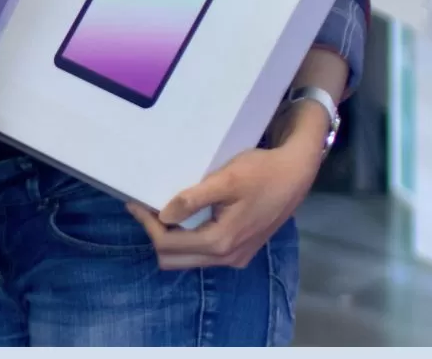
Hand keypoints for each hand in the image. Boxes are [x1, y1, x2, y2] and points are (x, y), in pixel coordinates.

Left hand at [124, 108, 325, 269]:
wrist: (295, 175)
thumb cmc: (261, 172)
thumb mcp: (225, 179)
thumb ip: (193, 199)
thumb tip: (163, 214)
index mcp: (221, 241)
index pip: (169, 245)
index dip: (147, 225)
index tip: (135, 202)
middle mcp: (228, 257)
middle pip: (175, 260)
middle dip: (155, 235)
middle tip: (144, 207)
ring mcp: (235, 257)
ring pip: (188, 260)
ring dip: (170, 239)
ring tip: (159, 210)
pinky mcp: (240, 251)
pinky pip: (203, 254)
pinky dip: (187, 240)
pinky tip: (183, 217)